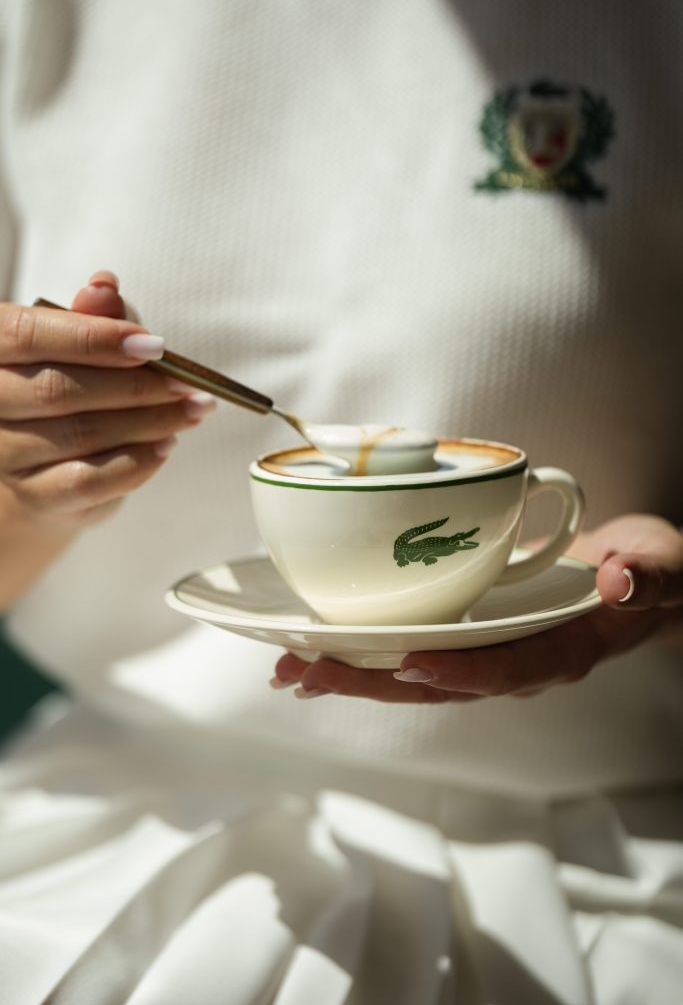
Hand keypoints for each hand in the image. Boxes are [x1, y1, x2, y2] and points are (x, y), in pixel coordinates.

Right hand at [0, 271, 214, 531]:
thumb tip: (104, 285)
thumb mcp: (81, 343)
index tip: (153, 345)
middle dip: (135, 386)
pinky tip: (166, 446)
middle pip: (58, 390)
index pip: (27, 336)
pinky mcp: (33, 495)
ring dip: (149, 422)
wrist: (47, 464)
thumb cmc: (67, 386)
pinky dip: (137, 462)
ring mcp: (3, 454)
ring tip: (191, 411)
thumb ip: (92, 316)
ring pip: (80, 435)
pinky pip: (88, 480)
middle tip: (189, 385)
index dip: (93, 338)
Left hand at [272, 514, 682, 701]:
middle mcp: (517, 661)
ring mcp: (489, 652)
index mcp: (562, 651)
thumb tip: (621, 578)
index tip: (411, 661)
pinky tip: (321, 648)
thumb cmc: (648, 570)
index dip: (461, 670)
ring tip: (291, 670)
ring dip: (354, 673)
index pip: (508, 668)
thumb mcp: (661, 564)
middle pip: (439, 683)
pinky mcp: (470, 633)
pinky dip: (367, 652)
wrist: (635, 578)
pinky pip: (415, 651)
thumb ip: (647, 574)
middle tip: (308, 673)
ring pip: (416, 675)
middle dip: (374, 682)